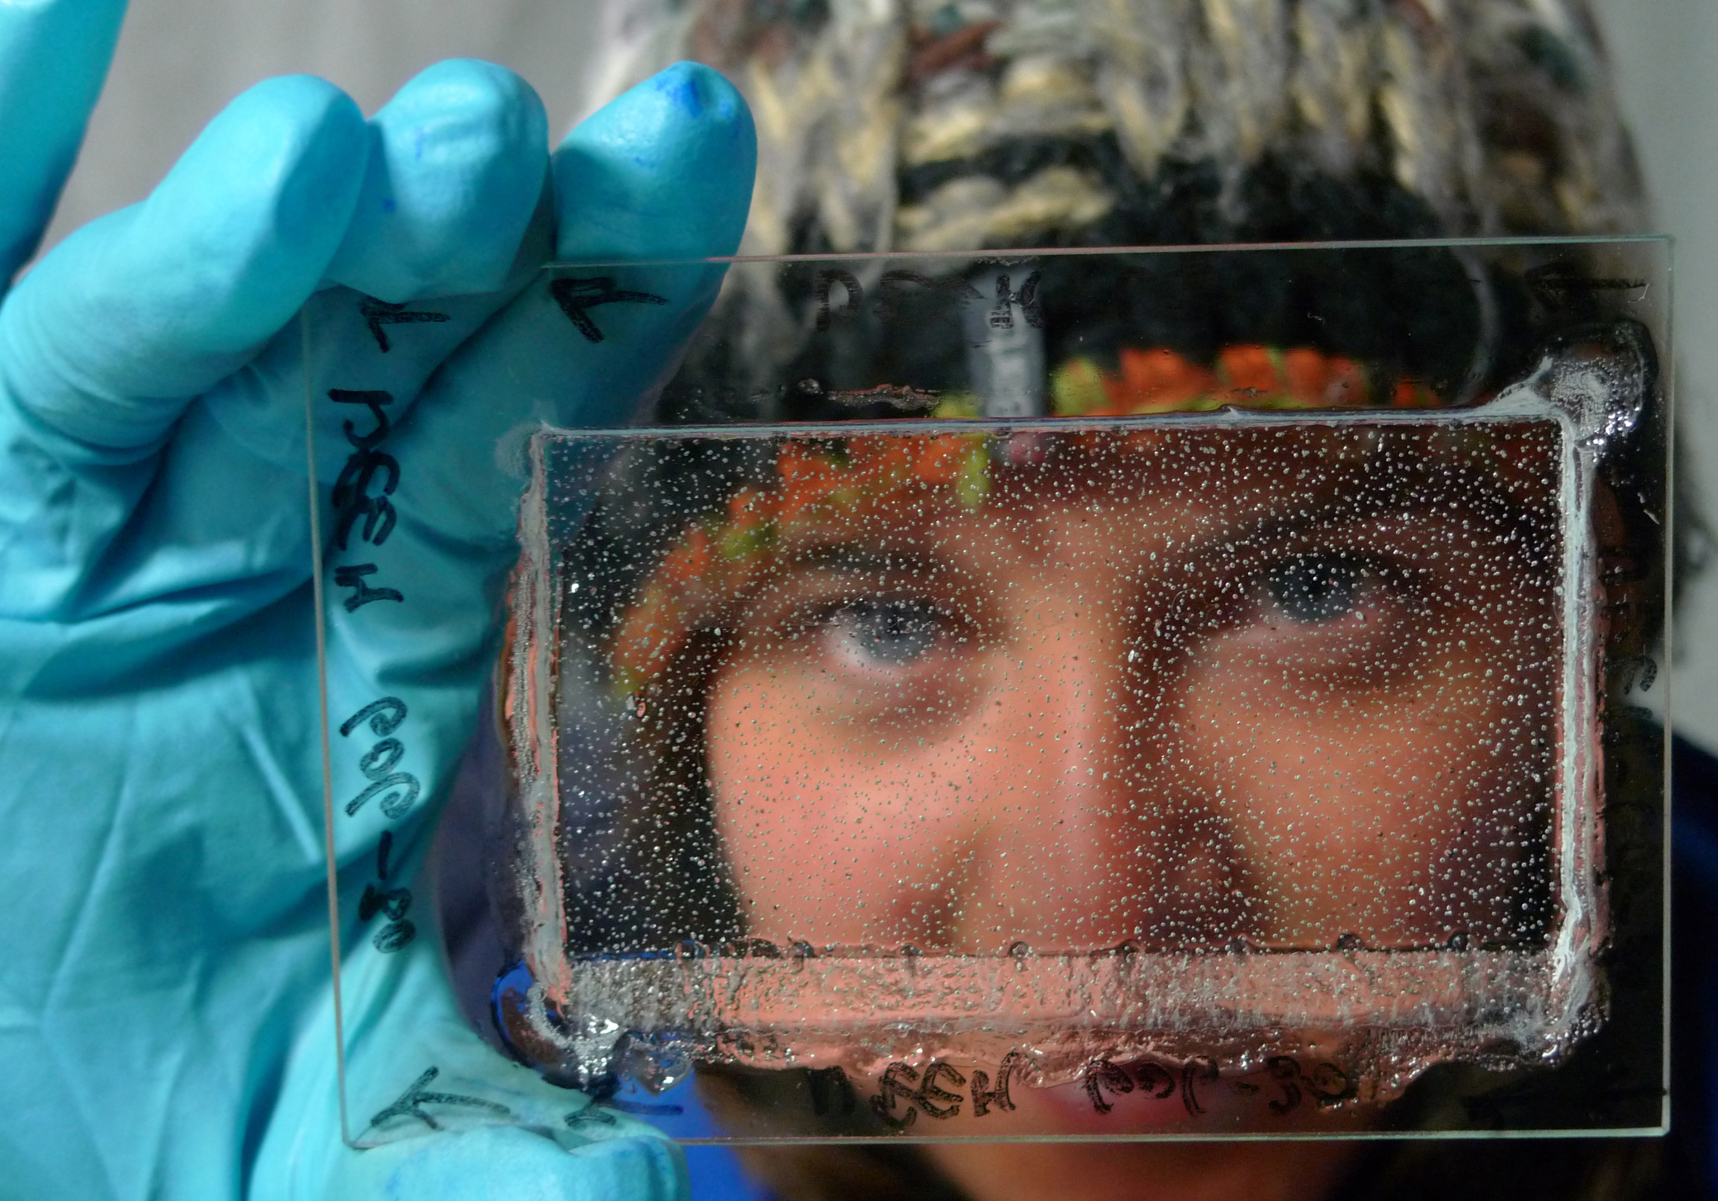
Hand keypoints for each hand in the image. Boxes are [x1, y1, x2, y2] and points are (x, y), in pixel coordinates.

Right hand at [0, 2, 754, 1195]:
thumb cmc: (104, 1122)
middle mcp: (223, 551)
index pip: (509, 433)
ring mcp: (48, 518)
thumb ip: (497, 1166)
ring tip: (351, 156)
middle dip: (464, 237)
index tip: (694, 167)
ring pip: (160, 325)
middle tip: (537, 156)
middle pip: (373, 341)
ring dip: (251, 229)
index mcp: (362, 649)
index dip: (605, 299)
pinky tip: (40, 25)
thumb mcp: (328, 1149)